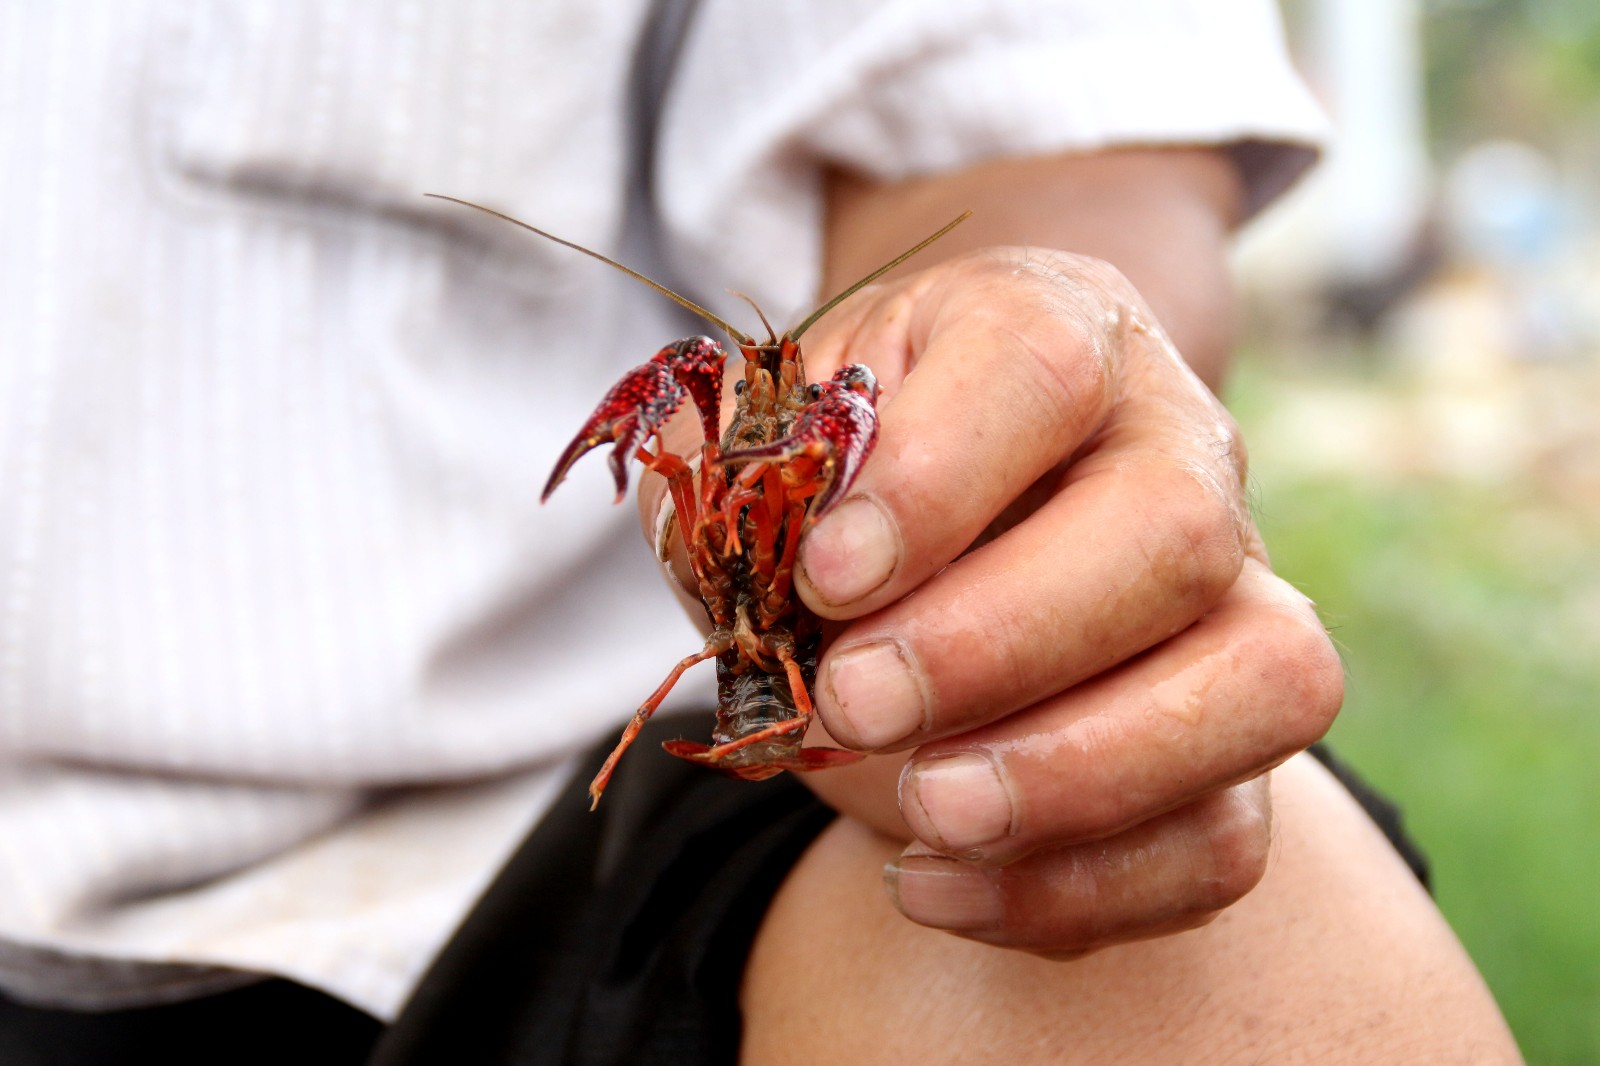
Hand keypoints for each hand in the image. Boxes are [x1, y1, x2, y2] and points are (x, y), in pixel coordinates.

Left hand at [784, 245, 1341, 955]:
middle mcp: (1178, 448)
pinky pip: (1224, 836)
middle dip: (998, 644)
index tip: (826, 578)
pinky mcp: (1232, 741)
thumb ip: (750, 475)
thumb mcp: (770, 450)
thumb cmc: (840, 490)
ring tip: (925, 808)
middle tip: (853, 704)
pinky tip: (937, 881)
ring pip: (1265, 682)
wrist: (924, 554)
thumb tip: (751, 536)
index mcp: (1053, 330)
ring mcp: (1237, 597)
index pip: (1040, 365)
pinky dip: (1080, 888)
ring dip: (1079, 773)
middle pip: (1174, 532)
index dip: (932, 479)